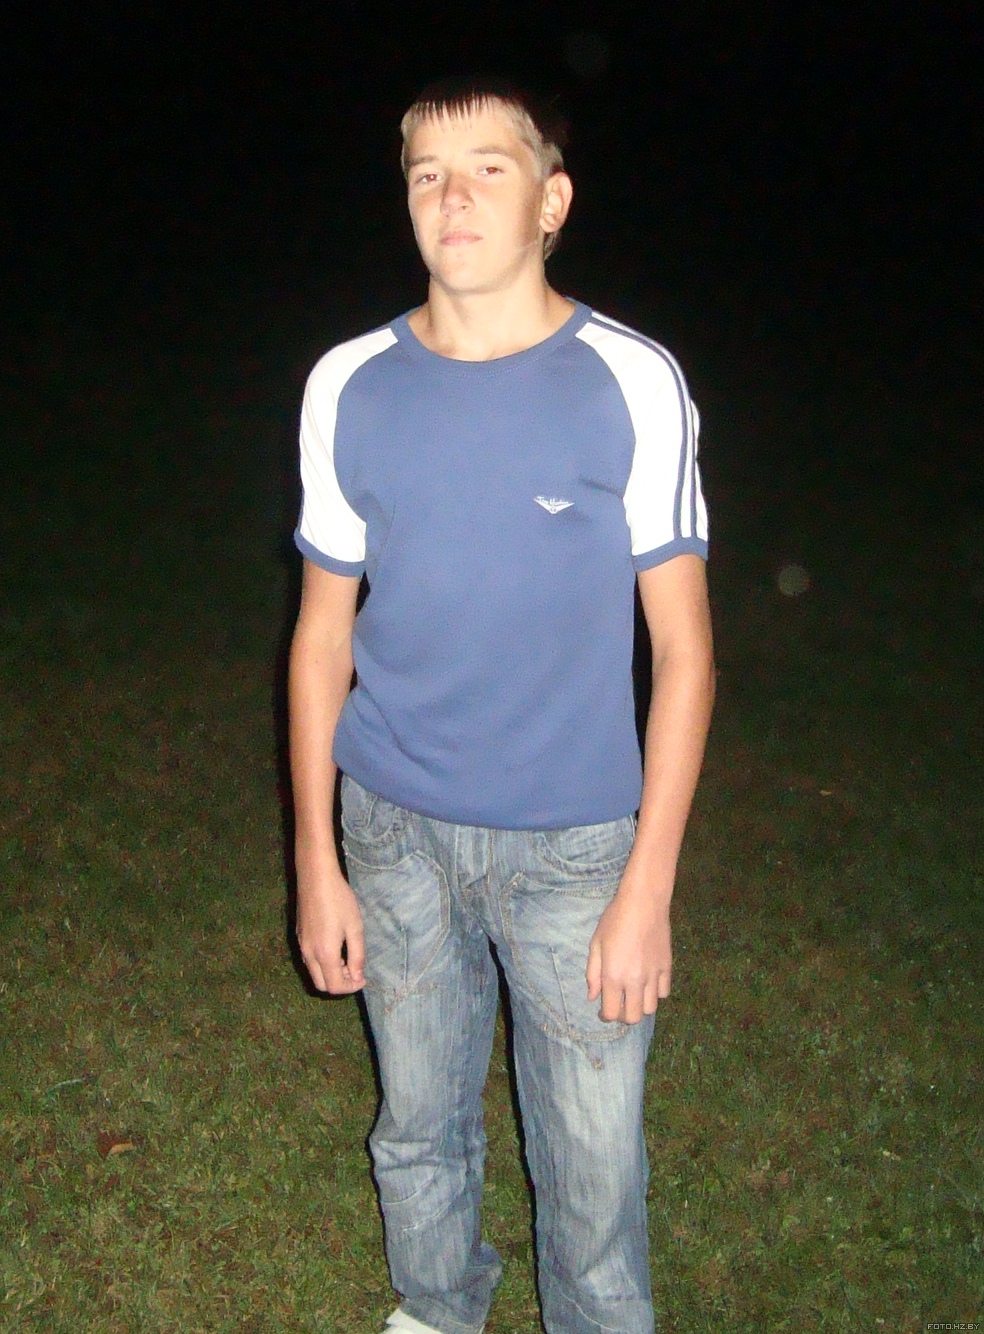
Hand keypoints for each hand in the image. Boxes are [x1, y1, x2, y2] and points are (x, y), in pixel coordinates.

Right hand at [295, 862, 365, 994]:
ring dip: (330, 974)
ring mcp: (301, 945)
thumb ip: (357, 955)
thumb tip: (358, 977)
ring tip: (346, 959)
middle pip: (322, 985)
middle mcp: (309, 954)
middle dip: (339, 984)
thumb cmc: (339, 900)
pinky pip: (309, 961)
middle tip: (355, 971)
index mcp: (325, 954)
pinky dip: (322, 964)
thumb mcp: (354, 927)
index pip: (335, 986)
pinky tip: (334, 948)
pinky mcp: (298, 936)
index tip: (363, 978)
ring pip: (314, 973)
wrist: (316, 877)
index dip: (351, 987)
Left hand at [586, 884, 671, 1024]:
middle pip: (633, 1017)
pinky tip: (648, 983)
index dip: (605, 1016)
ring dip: (639, 1007)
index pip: (611, 1012)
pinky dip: (655, 993)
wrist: (643, 903)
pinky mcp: (667, 967)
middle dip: (623, 1016)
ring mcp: (654, 976)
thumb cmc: (614, 920)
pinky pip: (664, 992)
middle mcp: (635, 981)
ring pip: (650, 1008)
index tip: (603, 1012)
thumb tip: (593, 997)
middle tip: (618, 1005)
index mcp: (614, 976)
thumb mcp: (596, 944)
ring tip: (633, 995)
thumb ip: (593, 973)